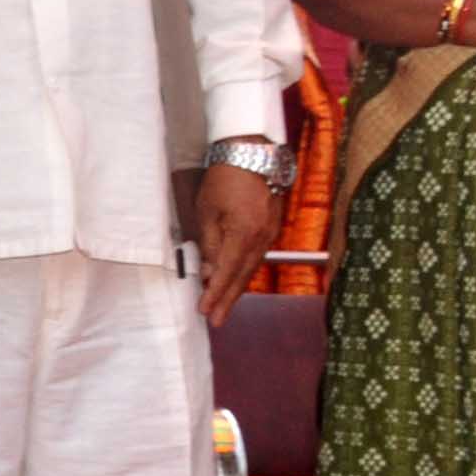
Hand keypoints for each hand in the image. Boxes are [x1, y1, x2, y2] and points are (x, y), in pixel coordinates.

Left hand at [194, 156, 280, 324]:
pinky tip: (236, 281)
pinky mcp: (270, 228)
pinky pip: (256, 257)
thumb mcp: (207, 211)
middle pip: (243, 276)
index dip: (215, 294)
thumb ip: (210, 244)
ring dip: (237, 288)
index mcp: (244, 235)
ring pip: (251, 268)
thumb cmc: (224, 179)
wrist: (252, 154)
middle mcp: (262, 239)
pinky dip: (245, 272)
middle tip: (216, 320)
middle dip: (228, 300)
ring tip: (223, 306)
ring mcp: (269, 234)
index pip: (227, 273)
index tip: (205, 311)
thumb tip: (210, 273)